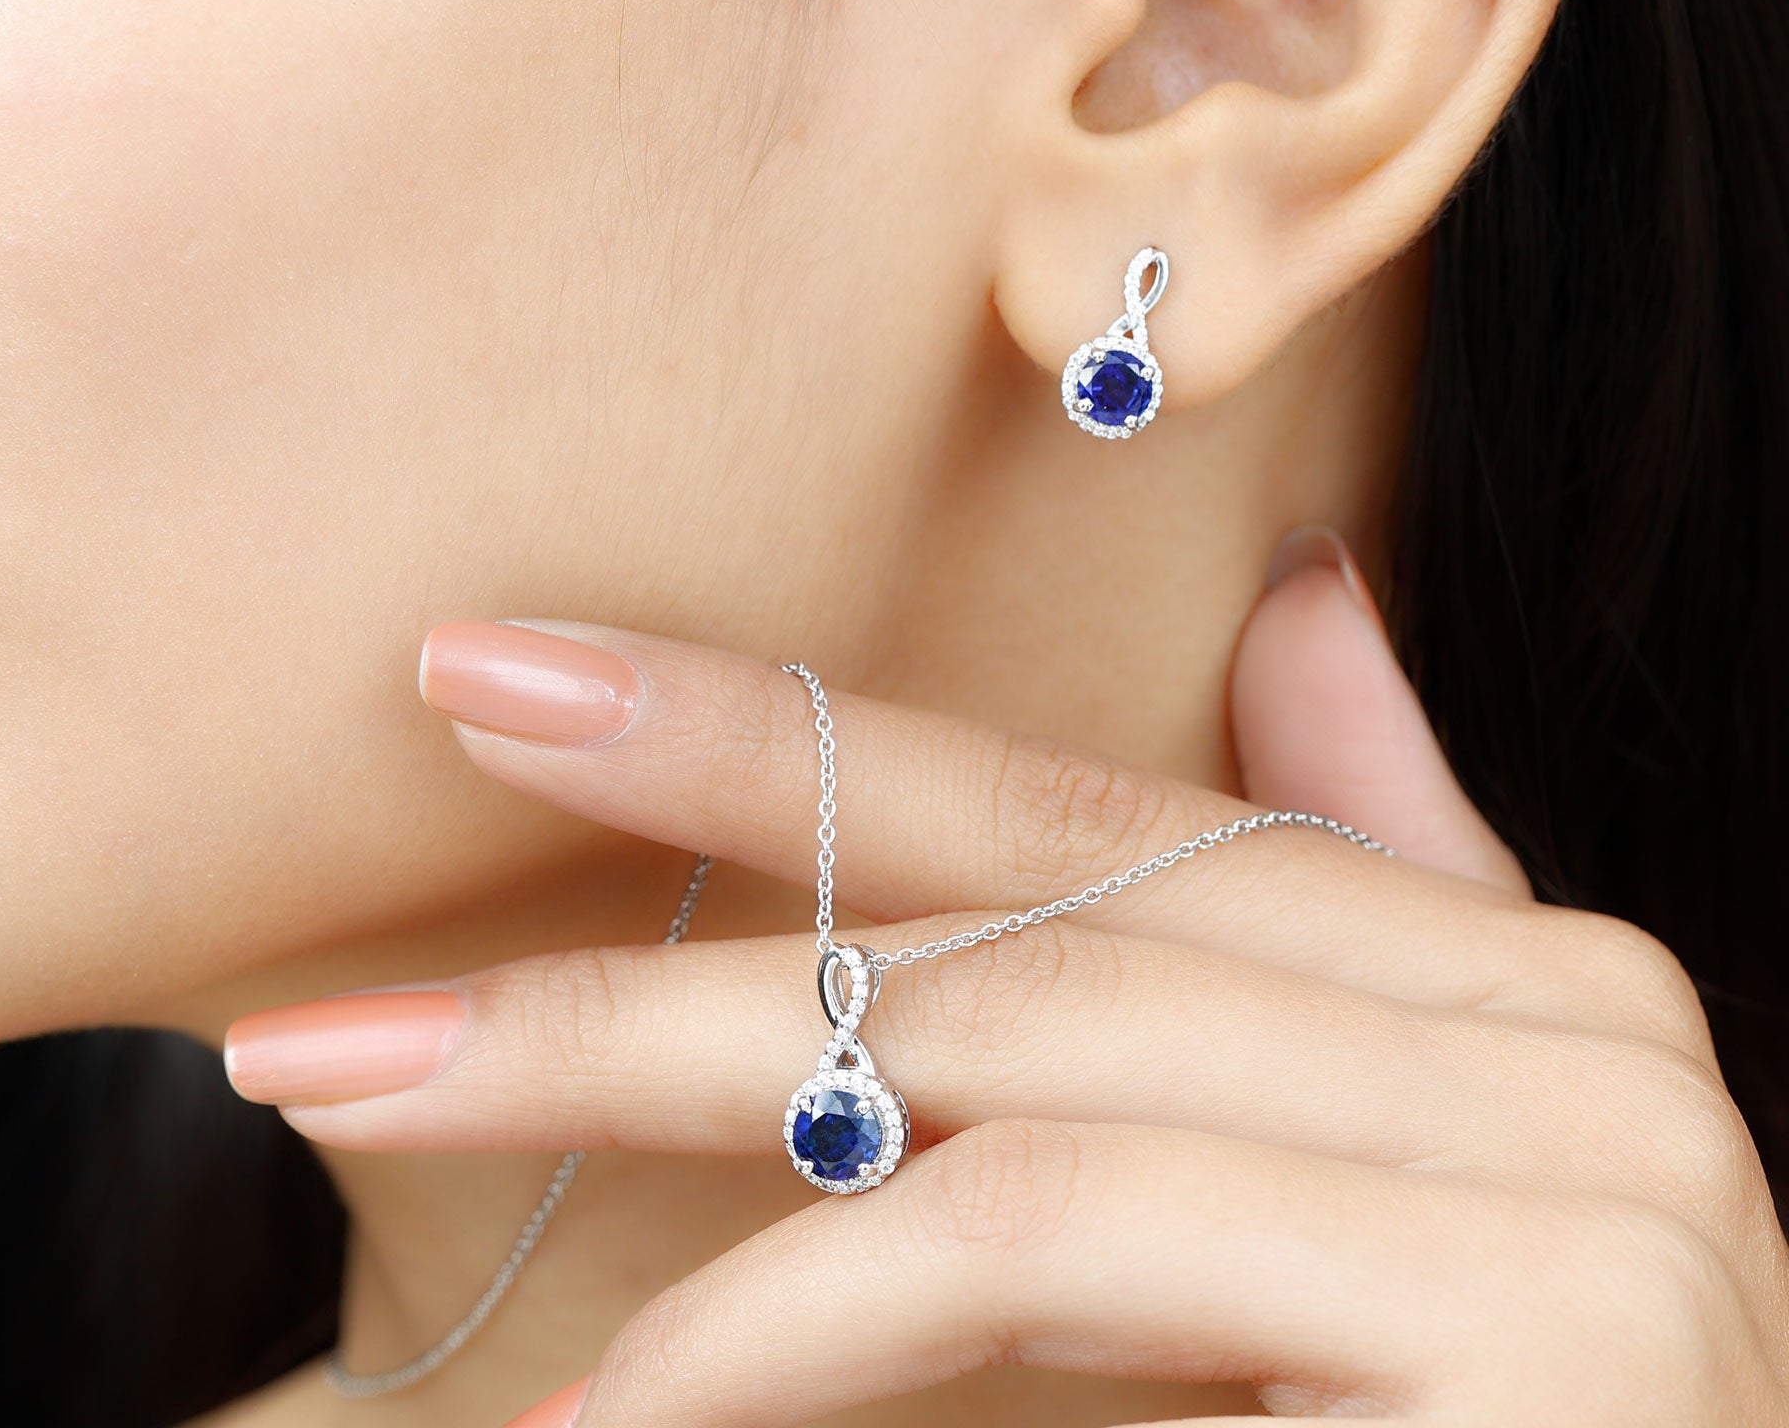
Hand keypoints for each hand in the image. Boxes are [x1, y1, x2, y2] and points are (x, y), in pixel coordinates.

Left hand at [228, 538, 1788, 1424]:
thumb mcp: (1361, 1185)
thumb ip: (1340, 901)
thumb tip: (1303, 593)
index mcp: (1507, 975)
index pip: (1071, 811)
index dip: (774, 731)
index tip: (502, 679)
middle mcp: (1571, 1039)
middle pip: (1007, 939)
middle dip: (648, 932)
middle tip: (346, 960)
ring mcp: (1591, 1187)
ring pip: (995, 1078)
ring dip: (657, 1103)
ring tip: (379, 1111)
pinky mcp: (1552, 1337)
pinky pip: (1046, 1243)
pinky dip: (796, 1322)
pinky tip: (609, 1414)